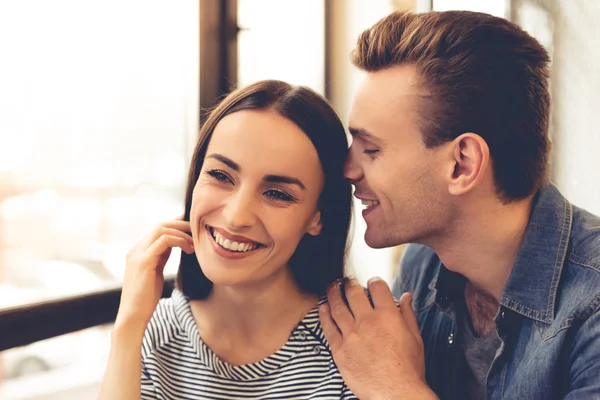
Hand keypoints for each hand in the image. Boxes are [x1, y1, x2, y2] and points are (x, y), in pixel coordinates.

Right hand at [115, 220, 194, 332]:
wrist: (133, 315)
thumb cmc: (146, 297)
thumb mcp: (155, 270)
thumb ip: (161, 255)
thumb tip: (175, 243)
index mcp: (137, 251)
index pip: (157, 229)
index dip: (175, 225)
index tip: (192, 228)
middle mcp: (135, 249)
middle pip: (160, 225)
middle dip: (180, 225)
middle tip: (197, 232)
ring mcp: (138, 254)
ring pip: (161, 229)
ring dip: (182, 234)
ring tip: (194, 246)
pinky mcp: (144, 261)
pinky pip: (164, 241)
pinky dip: (179, 241)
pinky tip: (188, 250)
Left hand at [319, 277, 435, 399]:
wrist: (395, 393)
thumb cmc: (408, 368)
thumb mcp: (415, 338)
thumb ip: (408, 314)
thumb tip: (407, 296)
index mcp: (388, 316)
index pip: (377, 287)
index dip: (374, 281)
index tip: (371, 282)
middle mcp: (368, 322)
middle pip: (353, 292)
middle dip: (349, 283)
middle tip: (346, 280)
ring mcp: (351, 335)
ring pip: (337, 306)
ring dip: (333, 293)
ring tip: (332, 287)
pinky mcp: (340, 350)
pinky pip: (328, 327)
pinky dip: (324, 315)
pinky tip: (323, 307)